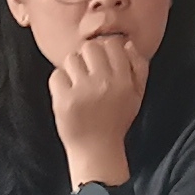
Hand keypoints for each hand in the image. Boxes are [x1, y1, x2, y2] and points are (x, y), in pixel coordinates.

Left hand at [50, 31, 150, 161]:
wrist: (96, 151)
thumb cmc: (116, 121)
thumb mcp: (136, 96)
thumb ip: (138, 68)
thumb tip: (128, 43)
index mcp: (123, 81)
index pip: (112, 44)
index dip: (105, 49)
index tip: (102, 62)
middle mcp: (104, 84)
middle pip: (90, 47)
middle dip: (87, 57)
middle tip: (88, 73)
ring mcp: (82, 92)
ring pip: (71, 59)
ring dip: (72, 69)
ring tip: (78, 85)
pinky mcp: (63, 100)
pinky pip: (56, 75)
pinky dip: (59, 82)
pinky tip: (67, 93)